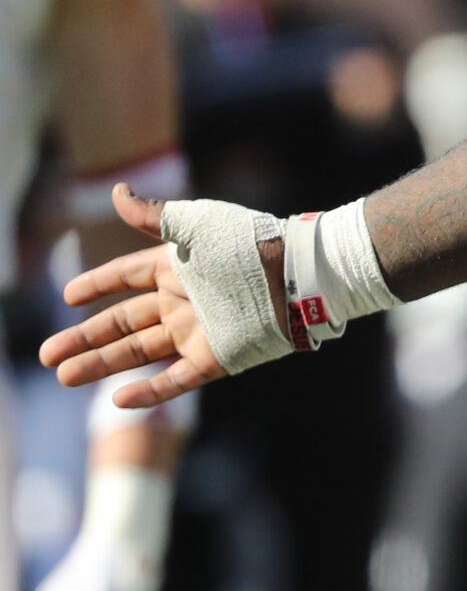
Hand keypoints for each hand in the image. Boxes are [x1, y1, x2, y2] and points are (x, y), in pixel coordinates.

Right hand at [37, 187, 239, 408]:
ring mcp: (198, 332)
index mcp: (177, 267)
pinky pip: (176, 380)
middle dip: (84, 339)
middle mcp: (183, 301)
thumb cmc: (247, 243)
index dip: (97, 285)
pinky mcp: (217, 358)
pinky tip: (118, 399)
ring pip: (139, 353)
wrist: (296, 274)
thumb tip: (116, 191)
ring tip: (64, 376)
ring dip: (101, 365)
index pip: (127, 277)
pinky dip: (149, 392)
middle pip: (123, 323)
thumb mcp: (194, 224)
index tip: (67, 296)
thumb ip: (151, 215)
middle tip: (48, 355)